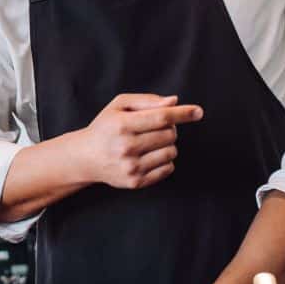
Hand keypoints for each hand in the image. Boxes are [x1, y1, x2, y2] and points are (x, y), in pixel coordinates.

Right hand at [71, 94, 203, 190]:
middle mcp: (126, 147)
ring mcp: (131, 167)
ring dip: (167, 145)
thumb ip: (147, 101)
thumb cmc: (106, 127)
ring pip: (171, 152)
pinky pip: (168, 169)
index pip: (160, 117)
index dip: (182, 113)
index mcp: (121, 125)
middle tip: (153, 128)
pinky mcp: (136, 182)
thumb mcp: (119, 106)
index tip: (198, 112)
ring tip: (150, 143)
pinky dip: (165, 160)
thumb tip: (174, 102)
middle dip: (169, 128)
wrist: (86, 157)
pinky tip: (149, 156)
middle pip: (169, 134)